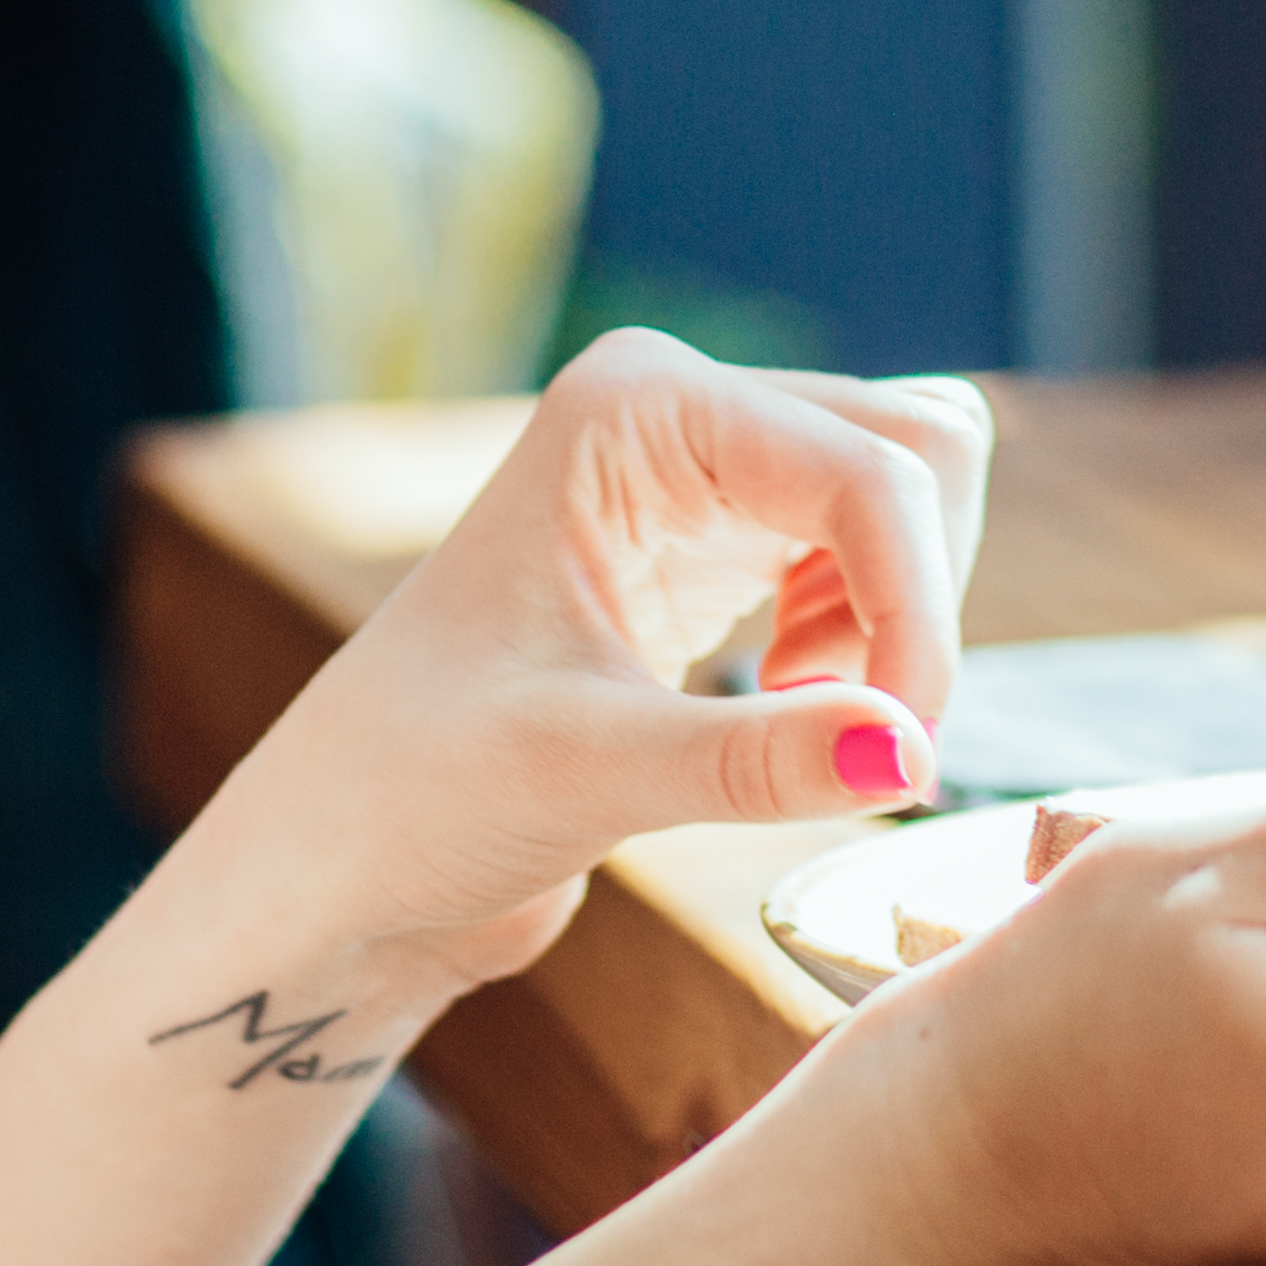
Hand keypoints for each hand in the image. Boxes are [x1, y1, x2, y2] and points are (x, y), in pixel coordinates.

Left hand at [197, 335, 991, 995]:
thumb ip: (758, 759)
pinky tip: (793, 710)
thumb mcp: (586, 774)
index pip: (869, 468)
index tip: (909, 753)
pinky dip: (875, 633)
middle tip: (874, 742)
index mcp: (634, 408)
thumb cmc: (415, 793)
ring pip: (911, 490)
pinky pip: (872, 549)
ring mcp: (700, 471)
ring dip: (902, 617)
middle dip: (923, 599)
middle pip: (919, 447)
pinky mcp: (721, 545)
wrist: (342, 858)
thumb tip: (913, 751)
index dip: (917, 611)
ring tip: (807, 726)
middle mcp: (675, 409)